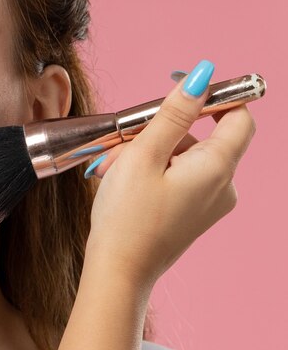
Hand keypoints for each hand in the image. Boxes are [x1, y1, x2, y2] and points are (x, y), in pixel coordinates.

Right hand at [84, 60, 255, 286]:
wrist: (118, 273)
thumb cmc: (126, 218)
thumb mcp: (143, 155)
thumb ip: (173, 113)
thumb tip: (203, 76)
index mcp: (217, 168)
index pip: (238, 116)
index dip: (212, 97)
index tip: (177, 90)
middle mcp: (223, 186)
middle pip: (200, 137)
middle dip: (158, 132)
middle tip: (121, 144)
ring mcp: (209, 203)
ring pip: (183, 158)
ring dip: (147, 154)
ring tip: (111, 170)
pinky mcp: (193, 215)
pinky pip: (178, 179)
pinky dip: (151, 173)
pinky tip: (121, 183)